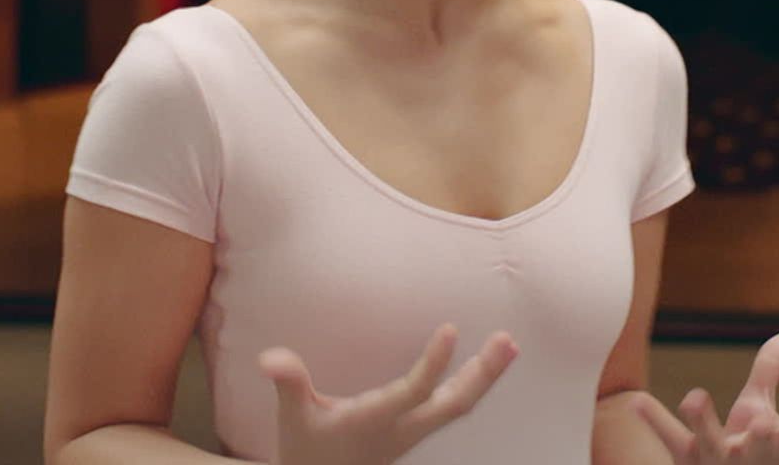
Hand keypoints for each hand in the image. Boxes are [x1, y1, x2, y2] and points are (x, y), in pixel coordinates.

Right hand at [261, 323, 517, 464]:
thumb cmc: (307, 449)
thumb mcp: (293, 417)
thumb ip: (289, 383)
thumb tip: (270, 357)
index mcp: (375, 421)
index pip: (413, 392)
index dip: (433, 363)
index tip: (451, 329)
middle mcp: (403, 427)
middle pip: (454, 404)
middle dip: (482, 374)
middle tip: (507, 340)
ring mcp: (414, 430)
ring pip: (459, 405)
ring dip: (485, 375)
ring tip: (509, 345)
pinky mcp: (417, 427)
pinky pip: (453, 404)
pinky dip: (473, 382)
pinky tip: (487, 364)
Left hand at [632, 332, 778, 462]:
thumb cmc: (743, 446)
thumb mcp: (759, 409)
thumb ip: (771, 371)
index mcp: (774, 442)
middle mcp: (748, 455)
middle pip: (758, 446)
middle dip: (762, 436)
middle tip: (764, 421)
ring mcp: (716, 461)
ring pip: (710, 443)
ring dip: (703, 422)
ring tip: (696, 396)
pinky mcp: (685, 460)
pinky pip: (670, 439)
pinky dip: (654, 420)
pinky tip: (635, 402)